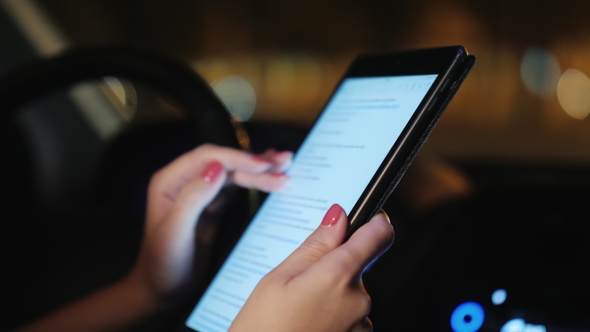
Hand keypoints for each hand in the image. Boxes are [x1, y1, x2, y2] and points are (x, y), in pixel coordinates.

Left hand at [129, 144, 292, 305]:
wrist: (161, 291)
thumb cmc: (163, 265)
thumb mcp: (176, 232)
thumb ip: (194, 197)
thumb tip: (218, 167)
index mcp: (169, 181)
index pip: (208, 158)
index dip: (237, 158)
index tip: (264, 165)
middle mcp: (184, 181)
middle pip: (224, 163)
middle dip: (254, 163)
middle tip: (284, 163)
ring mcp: (199, 192)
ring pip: (232, 173)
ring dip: (258, 169)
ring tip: (285, 164)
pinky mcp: (211, 206)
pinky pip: (234, 187)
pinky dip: (253, 182)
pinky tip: (269, 176)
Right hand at [230, 204, 394, 331]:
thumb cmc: (262, 330)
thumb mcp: (278, 279)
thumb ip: (315, 245)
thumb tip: (339, 215)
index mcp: (339, 276)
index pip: (379, 235)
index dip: (373, 222)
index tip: (366, 218)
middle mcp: (359, 301)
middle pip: (358, 267)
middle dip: (333, 268)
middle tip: (299, 283)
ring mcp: (361, 326)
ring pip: (351, 294)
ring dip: (331, 295)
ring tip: (298, 311)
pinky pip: (350, 317)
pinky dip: (332, 317)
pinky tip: (306, 325)